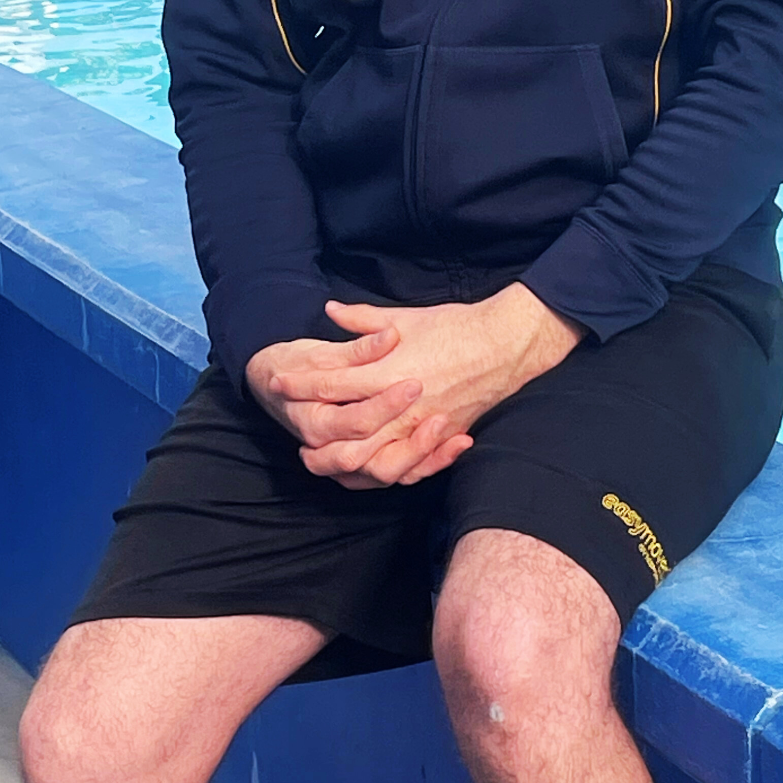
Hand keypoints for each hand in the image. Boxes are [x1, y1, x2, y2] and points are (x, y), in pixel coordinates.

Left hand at [267, 284, 582, 490]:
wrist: (504, 344)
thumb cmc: (454, 325)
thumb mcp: (405, 318)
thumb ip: (364, 319)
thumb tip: (331, 309)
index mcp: (389, 371)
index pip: (332, 384)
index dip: (301, 384)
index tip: (278, 381)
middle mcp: (402, 406)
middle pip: (345, 432)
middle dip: (313, 435)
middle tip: (291, 431)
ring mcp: (422, 427)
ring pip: (370, 459)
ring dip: (340, 462)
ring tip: (317, 458)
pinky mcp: (439, 437)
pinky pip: (403, 468)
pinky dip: (378, 473)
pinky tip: (360, 469)